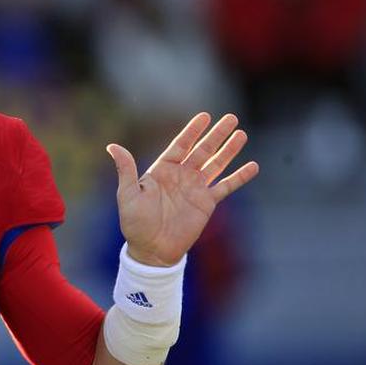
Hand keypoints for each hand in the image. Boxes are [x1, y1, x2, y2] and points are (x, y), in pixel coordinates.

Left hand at [107, 113, 258, 266]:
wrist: (152, 249)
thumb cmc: (135, 223)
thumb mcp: (127, 194)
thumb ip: (126, 169)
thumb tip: (112, 146)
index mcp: (162, 171)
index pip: (180, 145)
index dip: (192, 131)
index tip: (205, 115)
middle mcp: (181, 176)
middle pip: (202, 150)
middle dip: (216, 134)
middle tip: (231, 118)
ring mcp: (195, 189)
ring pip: (216, 164)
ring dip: (229, 150)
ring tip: (241, 134)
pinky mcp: (207, 203)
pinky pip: (226, 187)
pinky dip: (239, 177)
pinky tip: (253, 166)